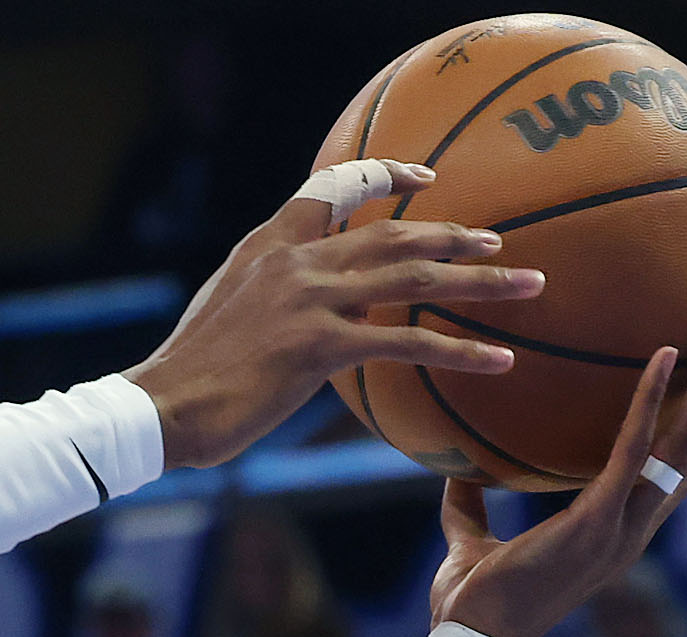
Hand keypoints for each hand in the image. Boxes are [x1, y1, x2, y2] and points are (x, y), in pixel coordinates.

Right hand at [126, 163, 536, 469]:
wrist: (158, 408)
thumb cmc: (187, 378)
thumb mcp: (227, 316)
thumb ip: (277, 301)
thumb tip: (328, 315)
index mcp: (267, 247)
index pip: (331, 189)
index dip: (384, 178)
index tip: (425, 180)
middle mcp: (294, 262)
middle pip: (394, 233)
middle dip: (455, 235)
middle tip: (500, 244)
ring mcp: (309, 300)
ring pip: (415, 276)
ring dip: (482, 281)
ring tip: (528, 286)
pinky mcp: (320, 345)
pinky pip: (407, 340)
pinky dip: (459, 350)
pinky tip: (497, 360)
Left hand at [429, 325, 686, 636]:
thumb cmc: (470, 604)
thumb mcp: (470, 545)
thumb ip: (469, 506)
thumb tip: (455, 471)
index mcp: (612, 537)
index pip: (671, 480)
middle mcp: (630, 531)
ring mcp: (620, 527)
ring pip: (682, 446)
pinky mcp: (597, 520)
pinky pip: (633, 448)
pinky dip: (650, 400)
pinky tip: (666, 357)